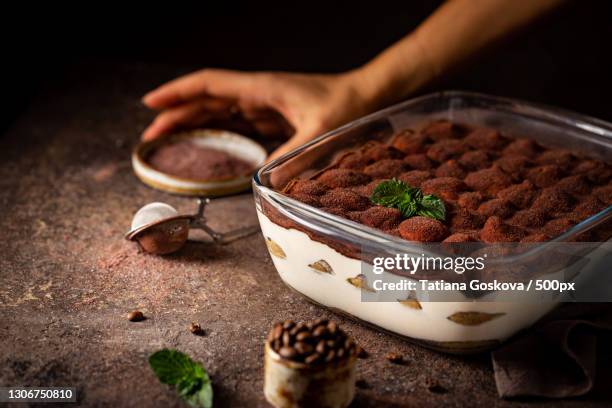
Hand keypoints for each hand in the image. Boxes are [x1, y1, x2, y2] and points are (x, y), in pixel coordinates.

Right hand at [142, 69, 375, 160]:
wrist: (370, 93)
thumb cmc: (349, 105)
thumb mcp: (320, 134)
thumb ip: (292, 159)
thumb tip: (264, 188)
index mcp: (262, 88)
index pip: (209, 85)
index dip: (177, 93)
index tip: (151, 104)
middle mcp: (259, 93)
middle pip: (207, 99)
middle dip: (177, 113)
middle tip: (151, 135)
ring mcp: (266, 103)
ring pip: (219, 108)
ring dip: (193, 120)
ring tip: (169, 137)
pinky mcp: (275, 114)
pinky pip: (238, 119)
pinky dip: (218, 128)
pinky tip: (209, 140)